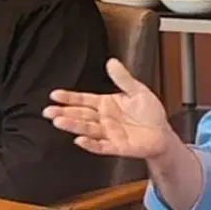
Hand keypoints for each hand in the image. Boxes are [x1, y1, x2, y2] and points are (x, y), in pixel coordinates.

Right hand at [43, 59, 178, 161]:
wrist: (162, 134)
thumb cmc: (150, 113)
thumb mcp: (138, 91)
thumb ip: (123, 78)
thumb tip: (111, 62)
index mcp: (106, 104)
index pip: (84, 100)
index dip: (69, 98)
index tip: (55, 95)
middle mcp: (103, 119)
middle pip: (80, 115)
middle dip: (63, 112)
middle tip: (48, 111)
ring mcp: (108, 133)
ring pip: (86, 129)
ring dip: (72, 126)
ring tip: (58, 121)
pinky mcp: (115, 147)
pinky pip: (100, 146)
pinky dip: (90, 144)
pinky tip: (79, 140)